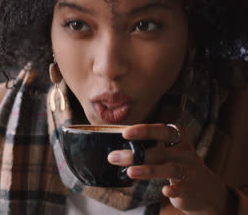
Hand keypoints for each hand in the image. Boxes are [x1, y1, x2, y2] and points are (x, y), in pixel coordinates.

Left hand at [107, 124, 230, 213]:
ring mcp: (189, 171)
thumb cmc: (179, 165)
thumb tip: (119, 147)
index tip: (125, 133)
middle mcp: (185, 152)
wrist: (207, 191)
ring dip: (149, 170)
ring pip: (170, 168)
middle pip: (160, 151)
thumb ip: (150, 148)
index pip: (161, 130)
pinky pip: (181, 189)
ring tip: (130, 171)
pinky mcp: (190, 189)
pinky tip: (164, 190)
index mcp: (179, 139)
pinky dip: (173, 189)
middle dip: (135, 154)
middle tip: (113, 156)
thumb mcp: (169, 152)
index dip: (144, 130)